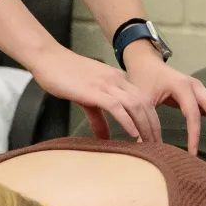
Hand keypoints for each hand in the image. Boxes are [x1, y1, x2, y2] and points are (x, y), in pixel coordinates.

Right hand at [24, 44, 162, 143]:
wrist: (47, 57)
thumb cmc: (63, 74)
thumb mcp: (86, 97)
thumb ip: (97, 116)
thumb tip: (105, 137)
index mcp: (117, 80)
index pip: (144, 100)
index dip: (153, 121)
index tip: (156, 139)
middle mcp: (116, 80)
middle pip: (145, 104)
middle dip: (154, 127)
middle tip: (159, 147)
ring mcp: (105, 84)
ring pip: (135, 105)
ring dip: (145, 127)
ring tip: (150, 145)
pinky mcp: (93, 90)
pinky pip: (116, 106)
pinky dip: (127, 121)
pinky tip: (133, 135)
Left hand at [123, 44, 205, 157]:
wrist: (146, 63)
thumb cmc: (143, 79)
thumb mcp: (140, 98)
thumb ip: (144, 119)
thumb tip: (144, 144)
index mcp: (181, 86)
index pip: (193, 113)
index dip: (194, 135)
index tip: (192, 154)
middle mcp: (196, 86)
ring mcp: (201, 89)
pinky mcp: (202, 95)